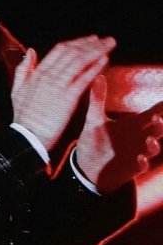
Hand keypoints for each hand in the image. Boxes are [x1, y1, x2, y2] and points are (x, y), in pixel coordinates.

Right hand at [11, 35, 115, 150]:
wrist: (27, 137)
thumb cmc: (23, 117)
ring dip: (97, 51)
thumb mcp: (17, 89)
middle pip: (73, 52)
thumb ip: (23, 69)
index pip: (60, 50)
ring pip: (80, 61)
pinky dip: (95, 67)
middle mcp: (49, 75)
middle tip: (106, 39)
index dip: (77, 43)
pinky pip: (83, 78)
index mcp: (38, 73)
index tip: (89, 39)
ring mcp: (59, 86)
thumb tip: (30, 51)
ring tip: (110, 45)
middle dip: (91, 44)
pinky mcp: (68, 98)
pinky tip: (105, 60)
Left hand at [77, 75, 162, 193]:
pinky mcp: (132, 167)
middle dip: (161, 124)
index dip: (162, 106)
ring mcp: (139, 152)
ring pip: (154, 148)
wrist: (88, 165)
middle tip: (157, 118)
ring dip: (154, 145)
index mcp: (135, 123)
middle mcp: (141, 137)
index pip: (155, 112)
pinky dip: (143, 163)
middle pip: (158, 129)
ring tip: (150, 140)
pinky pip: (143, 166)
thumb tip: (99, 77)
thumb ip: (98, 99)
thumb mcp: (94, 119)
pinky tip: (139, 158)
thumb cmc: (95, 139)